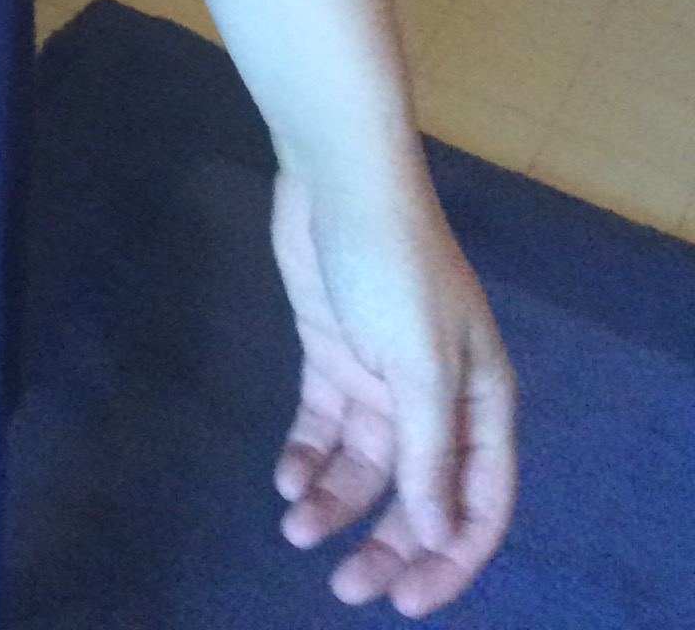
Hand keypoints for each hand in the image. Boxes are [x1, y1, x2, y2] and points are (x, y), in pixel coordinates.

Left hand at [269, 166, 515, 612]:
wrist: (338, 177)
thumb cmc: (394, 268)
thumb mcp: (421, 366)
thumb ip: (429, 453)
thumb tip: (440, 533)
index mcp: (480, 404)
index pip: (479, 504)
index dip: (449, 558)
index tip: (407, 601)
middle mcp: (436, 399)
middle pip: (417, 495)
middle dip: (386, 544)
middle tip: (346, 589)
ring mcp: (381, 376)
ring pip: (365, 466)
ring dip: (336, 502)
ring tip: (296, 532)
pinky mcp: (333, 353)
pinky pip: (324, 425)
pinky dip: (307, 456)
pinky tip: (285, 479)